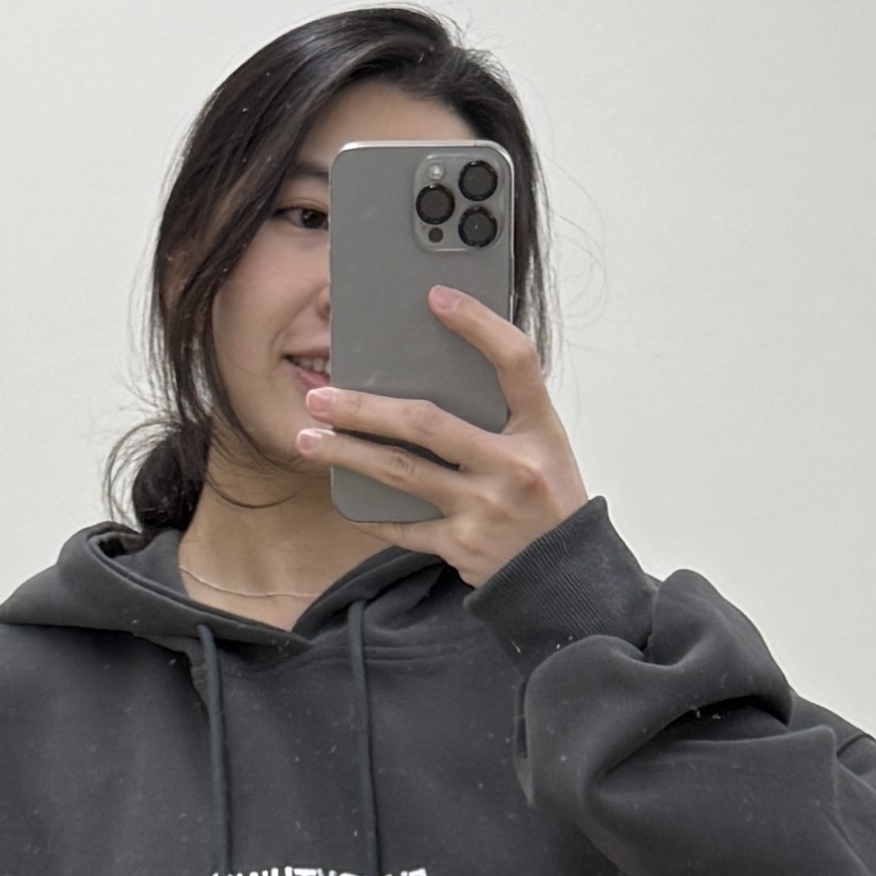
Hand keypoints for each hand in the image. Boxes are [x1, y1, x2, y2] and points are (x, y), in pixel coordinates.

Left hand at [296, 288, 587, 586]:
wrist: (566, 579)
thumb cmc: (549, 503)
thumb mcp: (544, 447)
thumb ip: (503, 413)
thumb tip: (436, 375)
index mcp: (540, 430)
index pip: (514, 360)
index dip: (477, 324)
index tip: (437, 296)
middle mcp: (514, 466)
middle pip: (427, 422)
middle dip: (364, 407)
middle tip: (322, 396)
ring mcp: (486, 508)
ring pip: (402, 473)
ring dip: (348, 454)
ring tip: (310, 440)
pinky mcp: (464, 546)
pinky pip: (405, 527)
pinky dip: (371, 513)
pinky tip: (344, 498)